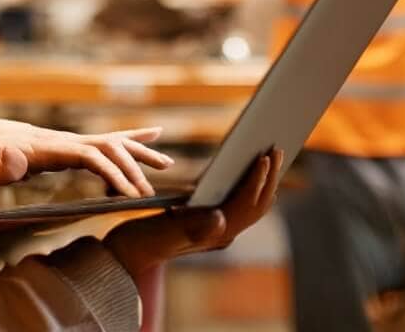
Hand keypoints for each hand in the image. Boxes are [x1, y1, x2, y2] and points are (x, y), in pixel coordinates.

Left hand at [0, 119, 173, 197]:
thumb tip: (14, 155)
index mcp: (53, 147)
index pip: (91, 156)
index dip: (113, 173)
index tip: (131, 194)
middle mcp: (67, 140)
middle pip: (108, 148)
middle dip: (132, 170)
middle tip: (150, 195)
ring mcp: (71, 141)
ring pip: (113, 142)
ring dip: (140, 152)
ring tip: (167, 164)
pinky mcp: (71, 146)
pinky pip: (107, 141)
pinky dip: (132, 138)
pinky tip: (154, 134)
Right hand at [106, 149, 283, 287]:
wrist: (127, 256)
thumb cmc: (141, 242)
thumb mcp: (162, 231)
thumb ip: (190, 227)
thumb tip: (220, 219)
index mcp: (214, 235)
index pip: (246, 205)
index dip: (257, 180)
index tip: (264, 157)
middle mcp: (221, 235)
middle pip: (256, 205)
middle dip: (269, 177)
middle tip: (277, 148)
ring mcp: (217, 231)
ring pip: (252, 205)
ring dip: (264, 182)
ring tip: (270, 156)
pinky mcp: (210, 224)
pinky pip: (239, 203)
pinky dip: (250, 186)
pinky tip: (247, 171)